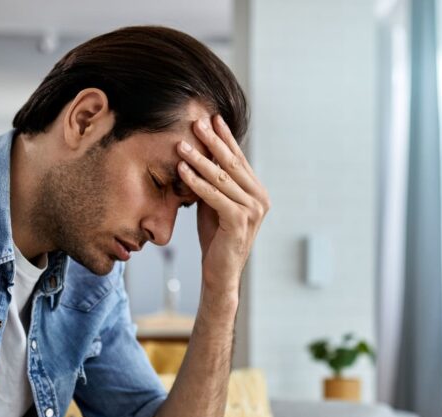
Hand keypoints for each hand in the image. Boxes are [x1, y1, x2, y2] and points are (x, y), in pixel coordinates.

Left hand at [177, 114, 269, 293]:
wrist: (220, 273)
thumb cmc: (216, 238)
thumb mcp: (215, 203)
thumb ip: (214, 182)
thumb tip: (199, 155)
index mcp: (257, 191)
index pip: (238, 159)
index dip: (225, 138)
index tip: (213, 118)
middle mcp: (260, 198)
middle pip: (232, 163)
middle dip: (213, 141)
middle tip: (197, 122)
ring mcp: (252, 210)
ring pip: (221, 177)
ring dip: (199, 159)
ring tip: (181, 144)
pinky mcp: (239, 221)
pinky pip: (214, 196)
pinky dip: (196, 182)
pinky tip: (181, 170)